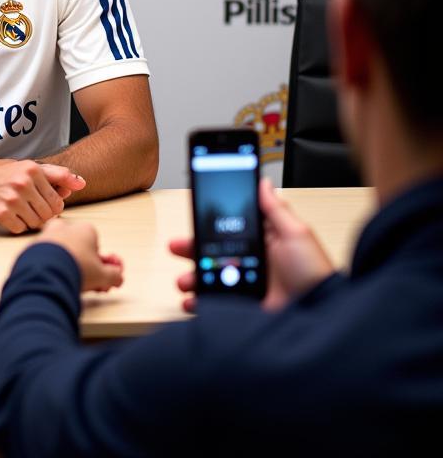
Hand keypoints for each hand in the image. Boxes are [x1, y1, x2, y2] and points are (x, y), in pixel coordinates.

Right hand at [0, 152, 85, 232]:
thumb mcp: (23, 168)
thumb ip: (53, 174)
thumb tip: (79, 182)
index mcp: (32, 169)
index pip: (58, 199)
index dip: (51, 206)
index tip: (40, 203)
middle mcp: (24, 181)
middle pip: (49, 213)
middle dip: (39, 214)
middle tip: (24, 207)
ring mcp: (13, 197)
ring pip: (37, 223)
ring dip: (27, 221)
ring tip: (15, 210)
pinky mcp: (1, 213)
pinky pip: (20, 229)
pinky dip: (14, 226)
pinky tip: (6, 216)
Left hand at [37, 219, 123, 291]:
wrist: (46, 272)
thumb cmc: (76, 268)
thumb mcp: (102, 275)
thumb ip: (114, 275)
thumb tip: (118, 278)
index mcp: (84, 229)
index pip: (96, 244)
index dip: (98, 262)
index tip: (99, 276)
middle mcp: (64, 227)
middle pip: (78, 247)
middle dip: (83, 264)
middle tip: (86, 282)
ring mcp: (46, 235)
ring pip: (60, 252)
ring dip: (65, 265)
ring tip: (69, 283)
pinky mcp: (31, 247)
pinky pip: (44, 258)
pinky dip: (49, 267)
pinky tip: (53, 280)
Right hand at [169, 179, 334, 312]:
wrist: (319, 312)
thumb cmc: (313, 272)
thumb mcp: (296, 233)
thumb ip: (275, 209)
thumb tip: (263, 182)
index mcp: (262, 241)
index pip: (229, 227)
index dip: (209, 223)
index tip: (193, 217)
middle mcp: (250, 261)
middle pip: (213, 251)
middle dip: (191, 248)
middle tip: (176, 246)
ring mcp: (245, 284)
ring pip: (209, 276)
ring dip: (191, 276)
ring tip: (184, 280)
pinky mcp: (243, 307)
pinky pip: (215, 303)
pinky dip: (199, 303)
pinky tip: (192, 301)